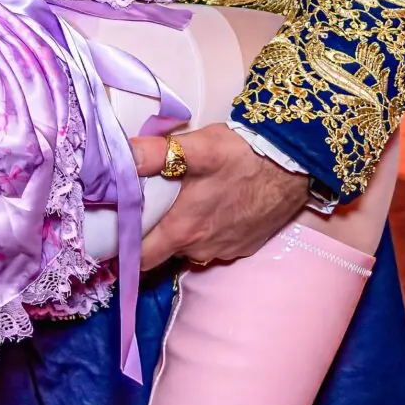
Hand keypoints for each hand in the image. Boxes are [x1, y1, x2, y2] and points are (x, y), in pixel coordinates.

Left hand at [129, 125, 309, 267]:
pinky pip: (213, 244)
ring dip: (180, 232)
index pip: (139, 257)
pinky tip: (211, 207)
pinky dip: (206, 231)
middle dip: (149, 237)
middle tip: (142, 211)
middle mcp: (201, 249)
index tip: (109, 233)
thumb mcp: (197, 147)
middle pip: (162, 253)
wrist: (295, 165)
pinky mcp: (244, 246)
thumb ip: (155, 154)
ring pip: (188, 249)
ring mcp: (224, 251)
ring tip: (178, 204)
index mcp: (183, 229)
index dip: (121, 247)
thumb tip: (118, 155)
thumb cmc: (244, 155)